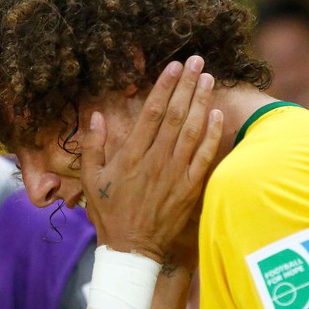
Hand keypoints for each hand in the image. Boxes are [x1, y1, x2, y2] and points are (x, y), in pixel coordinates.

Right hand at [80, 55, 221, 265]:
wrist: (132, 248)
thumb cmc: (109, 213)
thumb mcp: (91, 180)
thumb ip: (93, 147)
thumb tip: (97, 116)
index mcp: (131, 156)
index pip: (150, 113)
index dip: (163, 87)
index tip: (173, 66)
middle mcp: (155, 161)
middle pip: (175, 115)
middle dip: (186, 85)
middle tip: (197, 61)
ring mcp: (175, 174)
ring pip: (191, 131)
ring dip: (201, 102)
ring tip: (208, 78)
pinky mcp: (189, 188)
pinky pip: (204, 157)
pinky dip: (211, 135)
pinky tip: (217, 114)